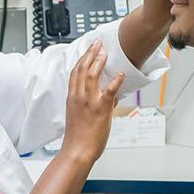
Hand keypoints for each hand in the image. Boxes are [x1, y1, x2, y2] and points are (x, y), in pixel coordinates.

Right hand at [60, 40, 123, 163]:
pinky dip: (115, 82)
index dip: (82, 58)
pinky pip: (109, 92)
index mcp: (72, 98)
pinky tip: (121, 74)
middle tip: (98, 43)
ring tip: (105, 52)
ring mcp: (89, 102)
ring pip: (92, 75)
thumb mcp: (81, 117)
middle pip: (82, 69)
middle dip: (90, 53)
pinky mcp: (100, 109)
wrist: (77, 151)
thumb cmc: (78, 137)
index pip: (75, 72)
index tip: (88, 49)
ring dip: (99, 61)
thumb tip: (112, 98)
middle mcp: (78, 97)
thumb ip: (94, 104)